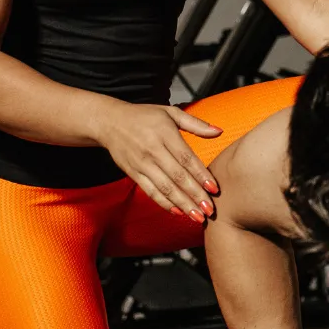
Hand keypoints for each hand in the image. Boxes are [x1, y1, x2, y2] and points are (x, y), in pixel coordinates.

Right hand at [97, 102, 221, 217]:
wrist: (110, 122)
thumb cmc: (144, 116)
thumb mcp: (170, 112)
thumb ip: (195, 123)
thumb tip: (218, 131)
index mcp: (164, 134)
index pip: (186, 158)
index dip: (201, 175)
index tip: (214, 188)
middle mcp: (152, 150)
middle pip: (177, 176)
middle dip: (195, 195)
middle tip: (210, 210)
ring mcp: (141, 163)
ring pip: (164, 187)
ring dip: (182, 204)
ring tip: (197, 216)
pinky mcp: (133, 173)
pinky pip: (150, 191)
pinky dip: (164, 203)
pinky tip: (177, 212)